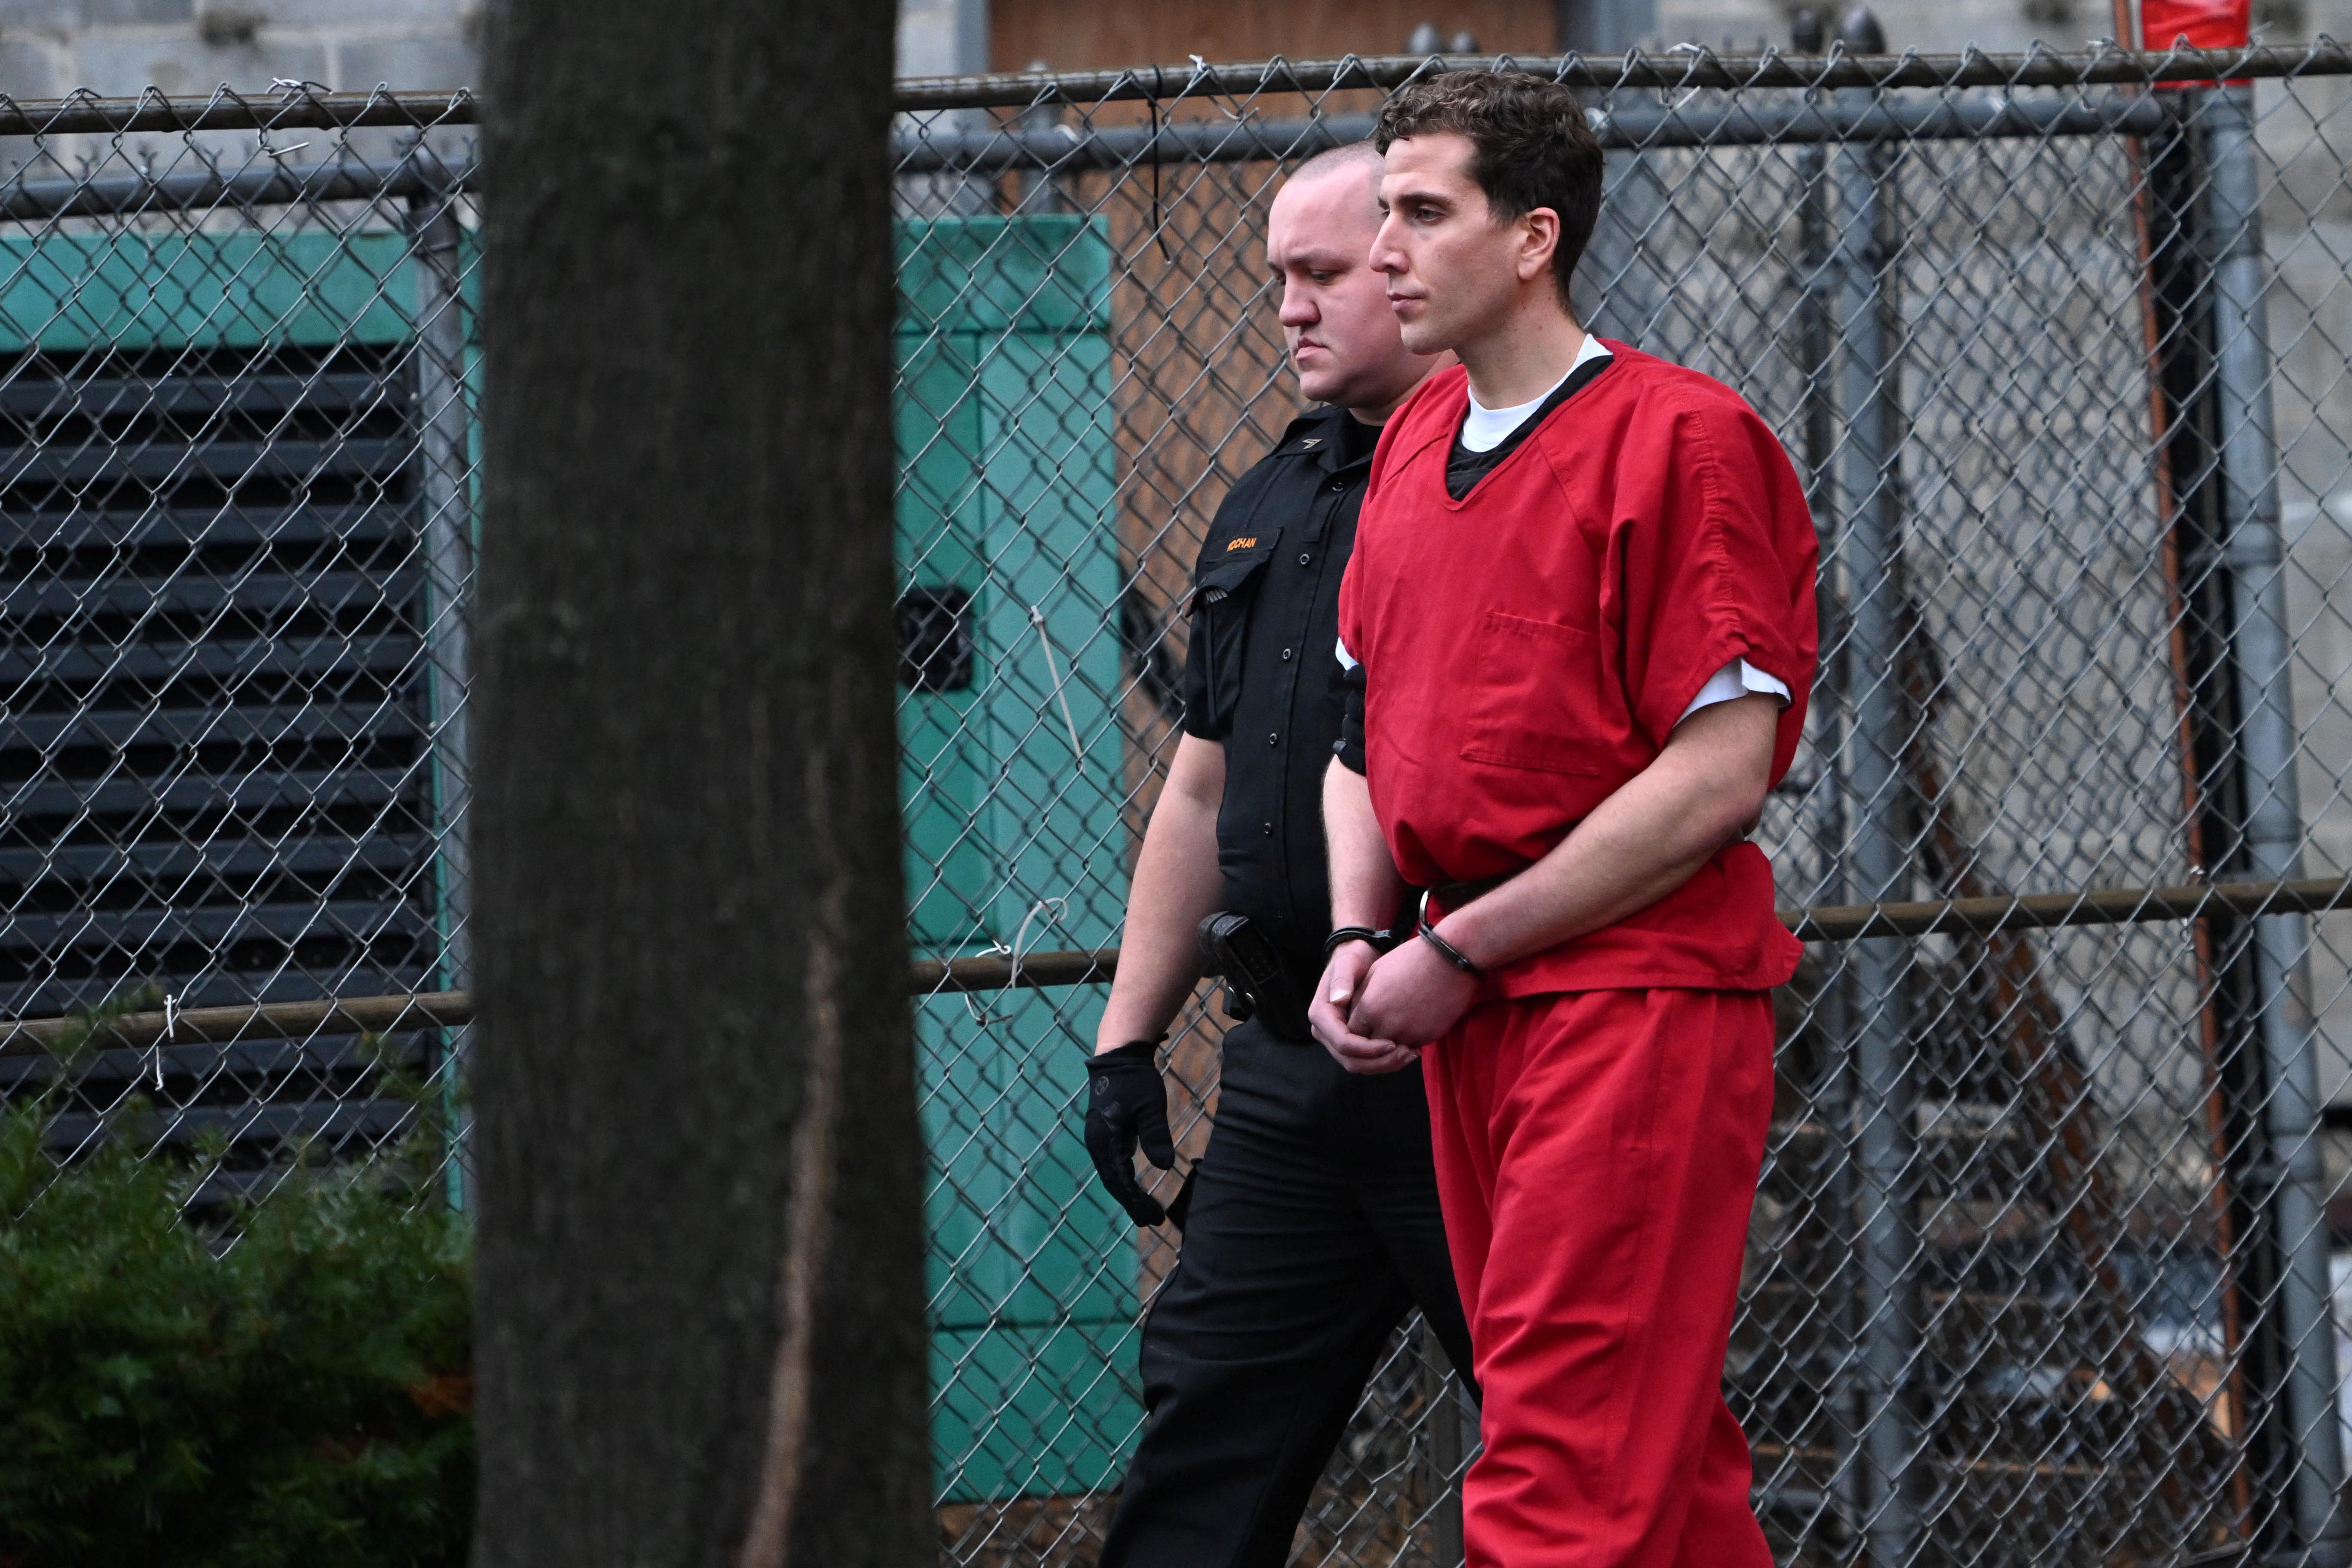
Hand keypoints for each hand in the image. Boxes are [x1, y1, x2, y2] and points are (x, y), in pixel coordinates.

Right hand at [1083, 1039, 1175, 1225]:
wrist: (1119, 1056)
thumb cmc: (1136, 1079)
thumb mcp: (1150, 1106)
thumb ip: (1156, 1135)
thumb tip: (1165, 1167)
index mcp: (1104, 1139)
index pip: (1118, 1180)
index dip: (1134, 1202)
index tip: (1151, 1219)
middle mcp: (1097, 1143)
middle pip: (1114, 1182)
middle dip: (1132, 1204)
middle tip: (1153, 1222)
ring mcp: (1100, 1139)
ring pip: (1114, 1175)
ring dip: (1129, 1194)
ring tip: (1147, 1212)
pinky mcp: (1107, 1135)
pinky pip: (1115, 1164)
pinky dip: (1126, 1179)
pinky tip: (1137, 1188)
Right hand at [1311, 940, 1418, 1075]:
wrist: (1358, 958)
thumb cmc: (1353, 957)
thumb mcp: (1348, 963)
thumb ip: (1342, 980)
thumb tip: (1338, 1000)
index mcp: (1320, 1015)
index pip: (1343, 1043)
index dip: (1368, 1048)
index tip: (1393, 1043)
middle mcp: (1324, 1032)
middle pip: (1351, 1061)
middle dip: (1380, 1062)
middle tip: (1408, 1053)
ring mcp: (1336, 1039)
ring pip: (1359, 1065)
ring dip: (1385, 1064)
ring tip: (1412, 1053)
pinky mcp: (1351, 1041)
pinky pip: (1366, 1059)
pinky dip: (1385, 1059)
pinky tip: (1407, 1050)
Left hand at [1349, 934, 1479, 1047]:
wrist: (1448, 960)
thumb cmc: (1409, 960)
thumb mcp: (1375, 973)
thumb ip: (1360, 997)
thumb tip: (1352, 1013)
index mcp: (1369, 1007)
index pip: (1351, 1034)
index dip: (1354, 1032)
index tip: (1361, 1026)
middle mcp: (1386, 1024)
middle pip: (1369, 1048)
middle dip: (1370, 1044)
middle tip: (1375, 1037)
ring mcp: (1409, 1033)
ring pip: (1392, 1053)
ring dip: (1391, 1046)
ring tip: (1396, 1035)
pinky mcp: (1428, 1036)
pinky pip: (1413, 1048)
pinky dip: (1410, 1043)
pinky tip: (1413, 1030)